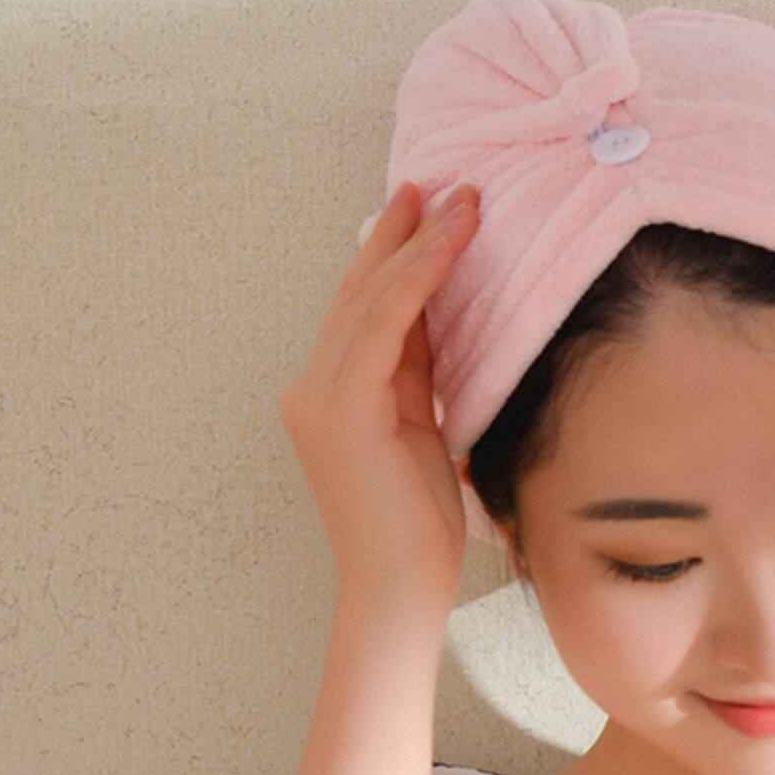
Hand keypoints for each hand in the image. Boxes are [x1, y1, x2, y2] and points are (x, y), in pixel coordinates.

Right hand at [278, 179, 481, 611]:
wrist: (400, 590)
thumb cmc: (419, 528)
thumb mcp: (423, 432)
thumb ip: (420, 377)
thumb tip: (442, 320)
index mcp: (332, 395)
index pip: (366, 310)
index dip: (398, 255)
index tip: (430, 209)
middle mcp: (313, 388)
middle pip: (360, 292)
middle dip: (403, 232)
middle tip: (445, 184)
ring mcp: (319, 398)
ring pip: (369, 299)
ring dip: (419, 244)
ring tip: (461, 202)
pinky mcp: (341, 410)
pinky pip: (381, 326)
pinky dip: (416, 281)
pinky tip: (447, 247)